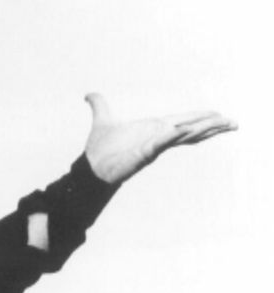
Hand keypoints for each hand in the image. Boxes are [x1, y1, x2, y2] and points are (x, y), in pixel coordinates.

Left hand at [83, 93, 235, 184]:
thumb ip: (98, 106)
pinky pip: (161, 143)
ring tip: (222, 122)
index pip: (183, 122)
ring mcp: (152, 147)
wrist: (89, 168)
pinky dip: (171, 136)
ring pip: (182, 136)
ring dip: (202, 129)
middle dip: (211, 125)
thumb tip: (89, 95)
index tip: (219, 114)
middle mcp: (157, 138)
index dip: (201, 118)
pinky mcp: (143, 154)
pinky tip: (183, 129)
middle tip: (233, 122)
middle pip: (191, 130)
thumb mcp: (101, 120)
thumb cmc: (99, 150)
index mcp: (153, 129)